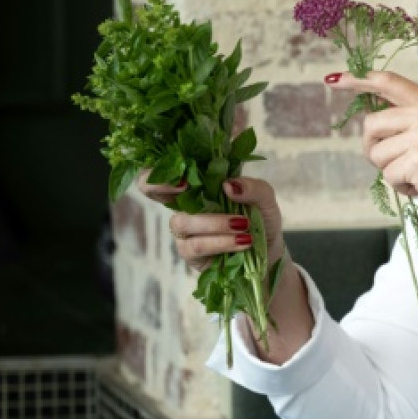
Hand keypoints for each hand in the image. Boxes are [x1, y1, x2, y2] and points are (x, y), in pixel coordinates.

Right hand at [140, 175, 284, 271]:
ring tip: (243, 225)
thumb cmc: (260, 218)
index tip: (183, 173)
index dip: (162, 166)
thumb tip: (227, 185)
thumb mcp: (265, 198)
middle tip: (185, 186)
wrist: (268, 252)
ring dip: (214, 222)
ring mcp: (184, 228)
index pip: (166, 167)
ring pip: (182, 221)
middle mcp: (185, 202)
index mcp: (200, 182)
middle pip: (149, 188)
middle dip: (158, 185)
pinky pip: (195, 245)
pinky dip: (221, 242)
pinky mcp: (189, 252)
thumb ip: (253, 187)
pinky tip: (242, 241)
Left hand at [330, 71, 417, 224]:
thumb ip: (411, 121)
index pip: (389, 83)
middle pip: (371, 124)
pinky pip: (387, 175)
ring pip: (376, 153)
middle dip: (375, 149)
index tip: (335, 79)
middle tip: (397, 164)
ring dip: (391, 171)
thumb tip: (370, 119)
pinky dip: (401, 187)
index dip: (359, 79)